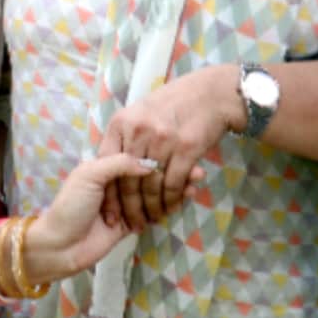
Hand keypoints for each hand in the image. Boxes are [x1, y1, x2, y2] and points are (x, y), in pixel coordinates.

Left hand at [24, 153, 196, 284]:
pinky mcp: (130, 223)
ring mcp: (125, 203)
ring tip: (197, 177)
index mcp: (103, 166)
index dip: (156, 150)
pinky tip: (187, 194)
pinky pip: (154, 210)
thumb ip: (119, 163)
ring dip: (176, 183)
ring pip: (155, 190)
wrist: (61, 246)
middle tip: (197, 165)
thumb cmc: (71, 206)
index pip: (135, 154)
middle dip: (172, 167)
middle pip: (149, 172)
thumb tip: (150, 162)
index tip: (178, 143)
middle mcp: (116, 182)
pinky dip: (171, 202)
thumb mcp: (90, 175)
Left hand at [97, 65, 241, 231]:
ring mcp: (163, 140)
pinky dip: (171, 200)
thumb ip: (124, 139)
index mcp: (121, 123)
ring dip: (152, 208)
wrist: (211, 93)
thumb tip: (112, 172)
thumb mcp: (140, 114)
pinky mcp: (186, 149)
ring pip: (151, 186)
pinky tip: (170, 208)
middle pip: (128, 180)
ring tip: (152, 219)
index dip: (108, 192)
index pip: (105, 164)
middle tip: (133, 224)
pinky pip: (173, 183)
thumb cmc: (174, 104)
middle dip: (130, 208)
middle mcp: (138, 131)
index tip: (110, 213)